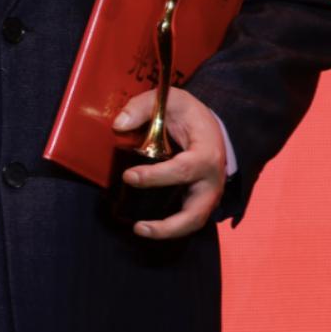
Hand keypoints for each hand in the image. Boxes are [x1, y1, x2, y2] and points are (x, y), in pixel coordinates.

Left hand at [113, 87, 226, 240]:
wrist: (210, 126)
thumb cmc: (188, 115)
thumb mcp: (169, 100)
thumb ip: (142, 107)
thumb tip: (118, 126)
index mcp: (207, 153)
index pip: (184, 170)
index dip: (156, 177)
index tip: (128, 176)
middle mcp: (212, 179)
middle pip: (196, 212)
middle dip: (169, 225)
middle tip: (139, 226)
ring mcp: (208, 194)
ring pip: (194, 222)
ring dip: (168, 232)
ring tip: (140, 229)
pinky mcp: (199, 200)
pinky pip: (187, 220)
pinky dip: (169, 227)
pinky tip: (146, 226)